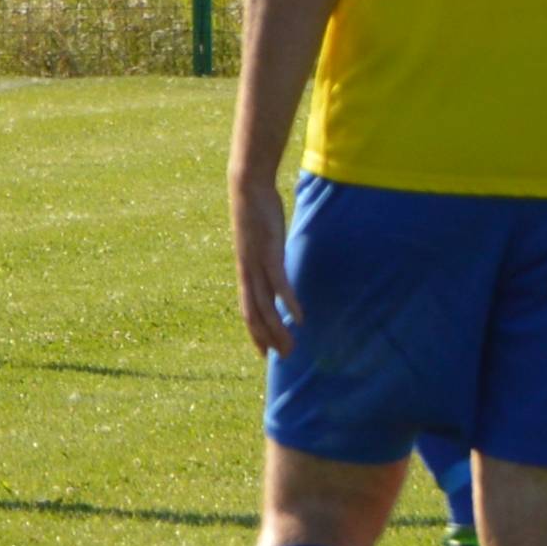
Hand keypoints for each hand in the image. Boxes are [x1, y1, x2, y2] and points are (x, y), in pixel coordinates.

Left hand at [230, 172, 301, 355]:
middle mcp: (248, 273)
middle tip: (284, 357)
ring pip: (266, 306)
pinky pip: (279, 284)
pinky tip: (299, 318)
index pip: (249, 311)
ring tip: (291, 347)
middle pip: (256, 316)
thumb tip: (274, 263)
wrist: (247, 188)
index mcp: (246, 272)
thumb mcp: (260, 241)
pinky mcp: (269, 253)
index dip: (256, 333)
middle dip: (268, 339)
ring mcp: (257, 265)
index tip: (266, 353)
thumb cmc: (256, 212)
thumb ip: (267, 256)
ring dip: (278, 330)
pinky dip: (288, 303)